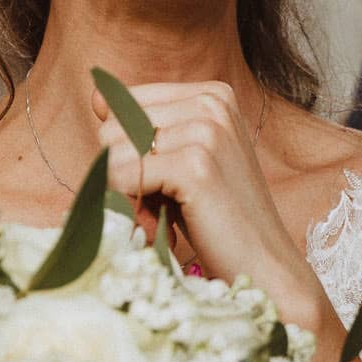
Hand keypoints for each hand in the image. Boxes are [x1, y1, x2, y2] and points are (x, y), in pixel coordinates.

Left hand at [92, 81, 334, 334]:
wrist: (265, 267)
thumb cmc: (217, 218)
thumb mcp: (180, 159)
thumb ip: (141, 127)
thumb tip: (96, 96)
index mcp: (211, 94)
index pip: (124, 102)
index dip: (126, 150)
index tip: (159, 182)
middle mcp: (211, 103)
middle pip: (113, 125)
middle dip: (122, 171)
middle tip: (158, 206)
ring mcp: (207, 131)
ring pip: (112, 150)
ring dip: (124, 193)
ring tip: (160, 216)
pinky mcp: (197, 165)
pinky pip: (121, 174)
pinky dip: (128, 206)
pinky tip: (158, 225)